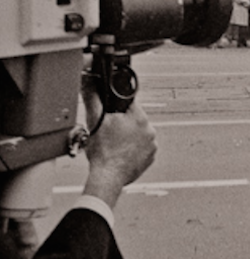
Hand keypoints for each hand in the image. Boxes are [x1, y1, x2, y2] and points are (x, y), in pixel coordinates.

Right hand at [82, 91, 157, 208]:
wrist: (107, 176)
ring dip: (127, 137)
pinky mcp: (151, 157)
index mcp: (140, 117)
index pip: (129, 105)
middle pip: (133, 120)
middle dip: (121, 125)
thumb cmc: (102, 151)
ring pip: (137, 135)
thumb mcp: (95, 121)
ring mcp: (152, 144)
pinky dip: (132, 150)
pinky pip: (142, 148)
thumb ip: (92, 98)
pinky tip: (121, 153)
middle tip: (109, 134)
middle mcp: (150, 129)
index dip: (117, 109)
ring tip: (114, 145)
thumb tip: (89, 82)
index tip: (110, 116)